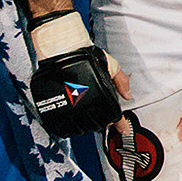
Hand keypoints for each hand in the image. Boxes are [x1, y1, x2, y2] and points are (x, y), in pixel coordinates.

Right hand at [29, 12, 128, 136]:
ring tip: (84, 114)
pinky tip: (71, 120)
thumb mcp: (111, 66)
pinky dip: (68, 128)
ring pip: (80, 129)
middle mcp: (86, 108)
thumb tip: (128, 95)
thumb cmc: (86, 56)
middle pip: (97, 125)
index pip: (113, 117)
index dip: (120, 125)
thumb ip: (121, 82)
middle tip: (98, 113)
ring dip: (85, 125)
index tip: (124, 130)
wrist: (61, 50)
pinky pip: (62, 129)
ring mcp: (69, 111)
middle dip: (100, 121)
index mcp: (101, 98)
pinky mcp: (53, 111)